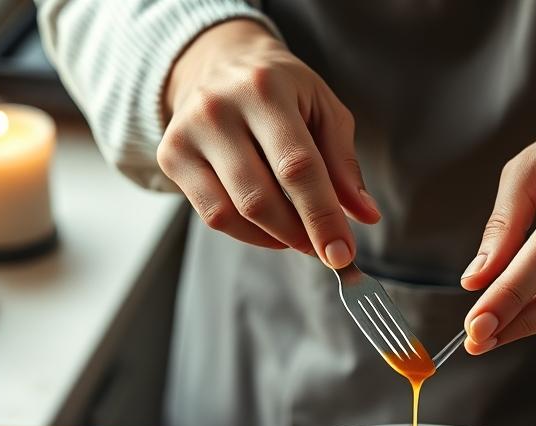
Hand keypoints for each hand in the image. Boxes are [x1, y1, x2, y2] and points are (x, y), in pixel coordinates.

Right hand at [159, 20, 378, 266]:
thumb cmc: (282, 91)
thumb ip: (344, 163)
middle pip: (260, 198)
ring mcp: (187, 133)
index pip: (297, 167)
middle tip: (325, 249)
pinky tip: (271, 228)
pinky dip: (248, 234)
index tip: (342, 253)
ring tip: (300, 235)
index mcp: (265, 89)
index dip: (322, 217)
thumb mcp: (323, 109)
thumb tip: (366, 215)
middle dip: (300, 235)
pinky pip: (213, 215)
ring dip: (275, 238)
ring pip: (233, 213)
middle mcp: (218, 108)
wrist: (220, 63)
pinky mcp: (170, 156)